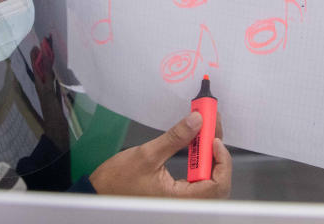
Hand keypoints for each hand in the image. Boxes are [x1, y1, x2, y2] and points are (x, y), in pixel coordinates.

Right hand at [89, 111, 230, 197]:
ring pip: (210, 180)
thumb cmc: (119, 178)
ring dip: (210, 154)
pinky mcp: (179, 194)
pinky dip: (201, 160)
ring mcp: (183, 200)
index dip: (222, 160)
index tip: (214, 137)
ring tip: (205, 130)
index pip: (217, 185)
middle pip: (218, 183)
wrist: (101, 191)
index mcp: (182, 199)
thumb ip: (175, 138)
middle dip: (218, 153)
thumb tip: (197, 120)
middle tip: (212, 126)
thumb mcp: (147, 154)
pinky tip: (196, 143)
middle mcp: (186, 203)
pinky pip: (199, 179)